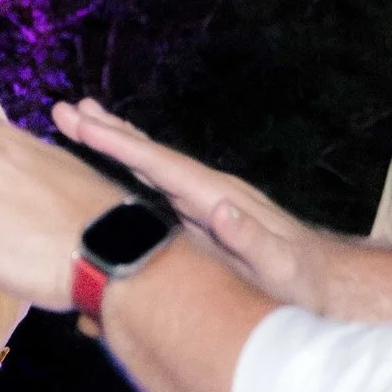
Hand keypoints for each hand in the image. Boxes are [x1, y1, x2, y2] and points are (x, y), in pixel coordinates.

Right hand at [50, 99, 323, 306]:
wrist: (325, 283)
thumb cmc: (300, 282)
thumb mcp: (279, 267)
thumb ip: (252, 241)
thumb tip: (221, 210)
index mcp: (218, 199)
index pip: (162, 166)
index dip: (121, 146)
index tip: (84, 124)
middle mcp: (207, 191)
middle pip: (150, 155)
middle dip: (108, 132)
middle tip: (65, 108)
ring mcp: (203, 200)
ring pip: (149, 165)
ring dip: (114, 141)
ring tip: (79, 118)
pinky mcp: (199, 214)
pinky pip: (155, 185)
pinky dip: (129, 165)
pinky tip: (112, 160)